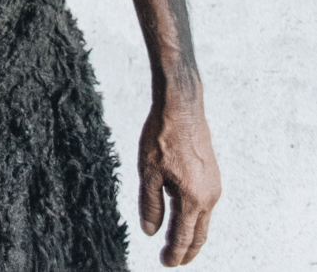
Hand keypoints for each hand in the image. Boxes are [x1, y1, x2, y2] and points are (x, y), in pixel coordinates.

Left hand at [139, 90, 220, 265]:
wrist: (181, 107)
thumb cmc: (161, 136)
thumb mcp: (148, 171)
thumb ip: (150, 204)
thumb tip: (150, 231)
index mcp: (192, 198)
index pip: (183, 238)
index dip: (173, 254)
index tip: (165, 263)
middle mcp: (208, 196)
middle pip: (199, 234)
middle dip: (186, 251)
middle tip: (173, 261)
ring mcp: (213, 185)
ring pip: (203, 220)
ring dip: (191, 234)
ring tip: (177, 243)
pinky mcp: (212, 175)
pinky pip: (205, 205)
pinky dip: (195, 217)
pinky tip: (183, 216)